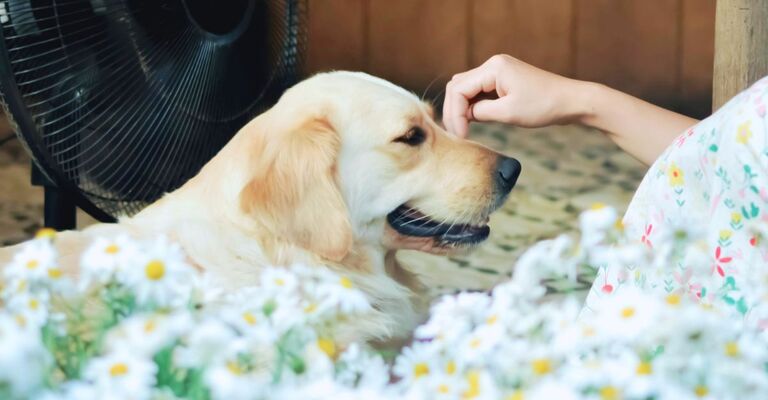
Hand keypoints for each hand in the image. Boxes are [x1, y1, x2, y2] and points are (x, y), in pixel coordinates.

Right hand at [442, 54, 583, 137]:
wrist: (572, 101)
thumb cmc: (544, 106)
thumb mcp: (508, 113)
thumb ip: (480, 113)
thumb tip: (464, 116)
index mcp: (494, 68)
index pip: (459, 89)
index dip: (455, 114)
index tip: (461, 135)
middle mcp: (493, 65)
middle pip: (458, 86)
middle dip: (454, 111)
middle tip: (457, 135)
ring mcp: (498, 71)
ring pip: (466, 89)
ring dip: (461, 109)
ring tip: (462, 130)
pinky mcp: (504, 80)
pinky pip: (479, 91)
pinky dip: (473, 106)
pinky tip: (473, 122)